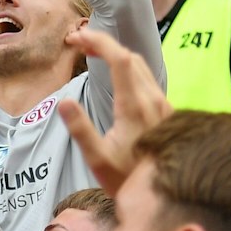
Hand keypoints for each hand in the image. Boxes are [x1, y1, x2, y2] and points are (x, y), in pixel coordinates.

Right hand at [56, 27, 172, 194]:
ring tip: (93, 53)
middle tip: (78, 43)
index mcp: (134, 106)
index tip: (76, 39)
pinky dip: (128, 67)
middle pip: (130, 56)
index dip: (98, 42)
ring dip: (116, 53)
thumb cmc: (126, 179)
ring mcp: (162, 104)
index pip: (119, 59)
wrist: (164, 192)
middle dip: (104, 44)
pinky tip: (115, 75)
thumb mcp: (97, 158)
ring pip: (140, 65)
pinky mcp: (166, 110)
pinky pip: (147, 78)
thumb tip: (64, 102)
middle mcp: (152, 99)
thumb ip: (80, 129)